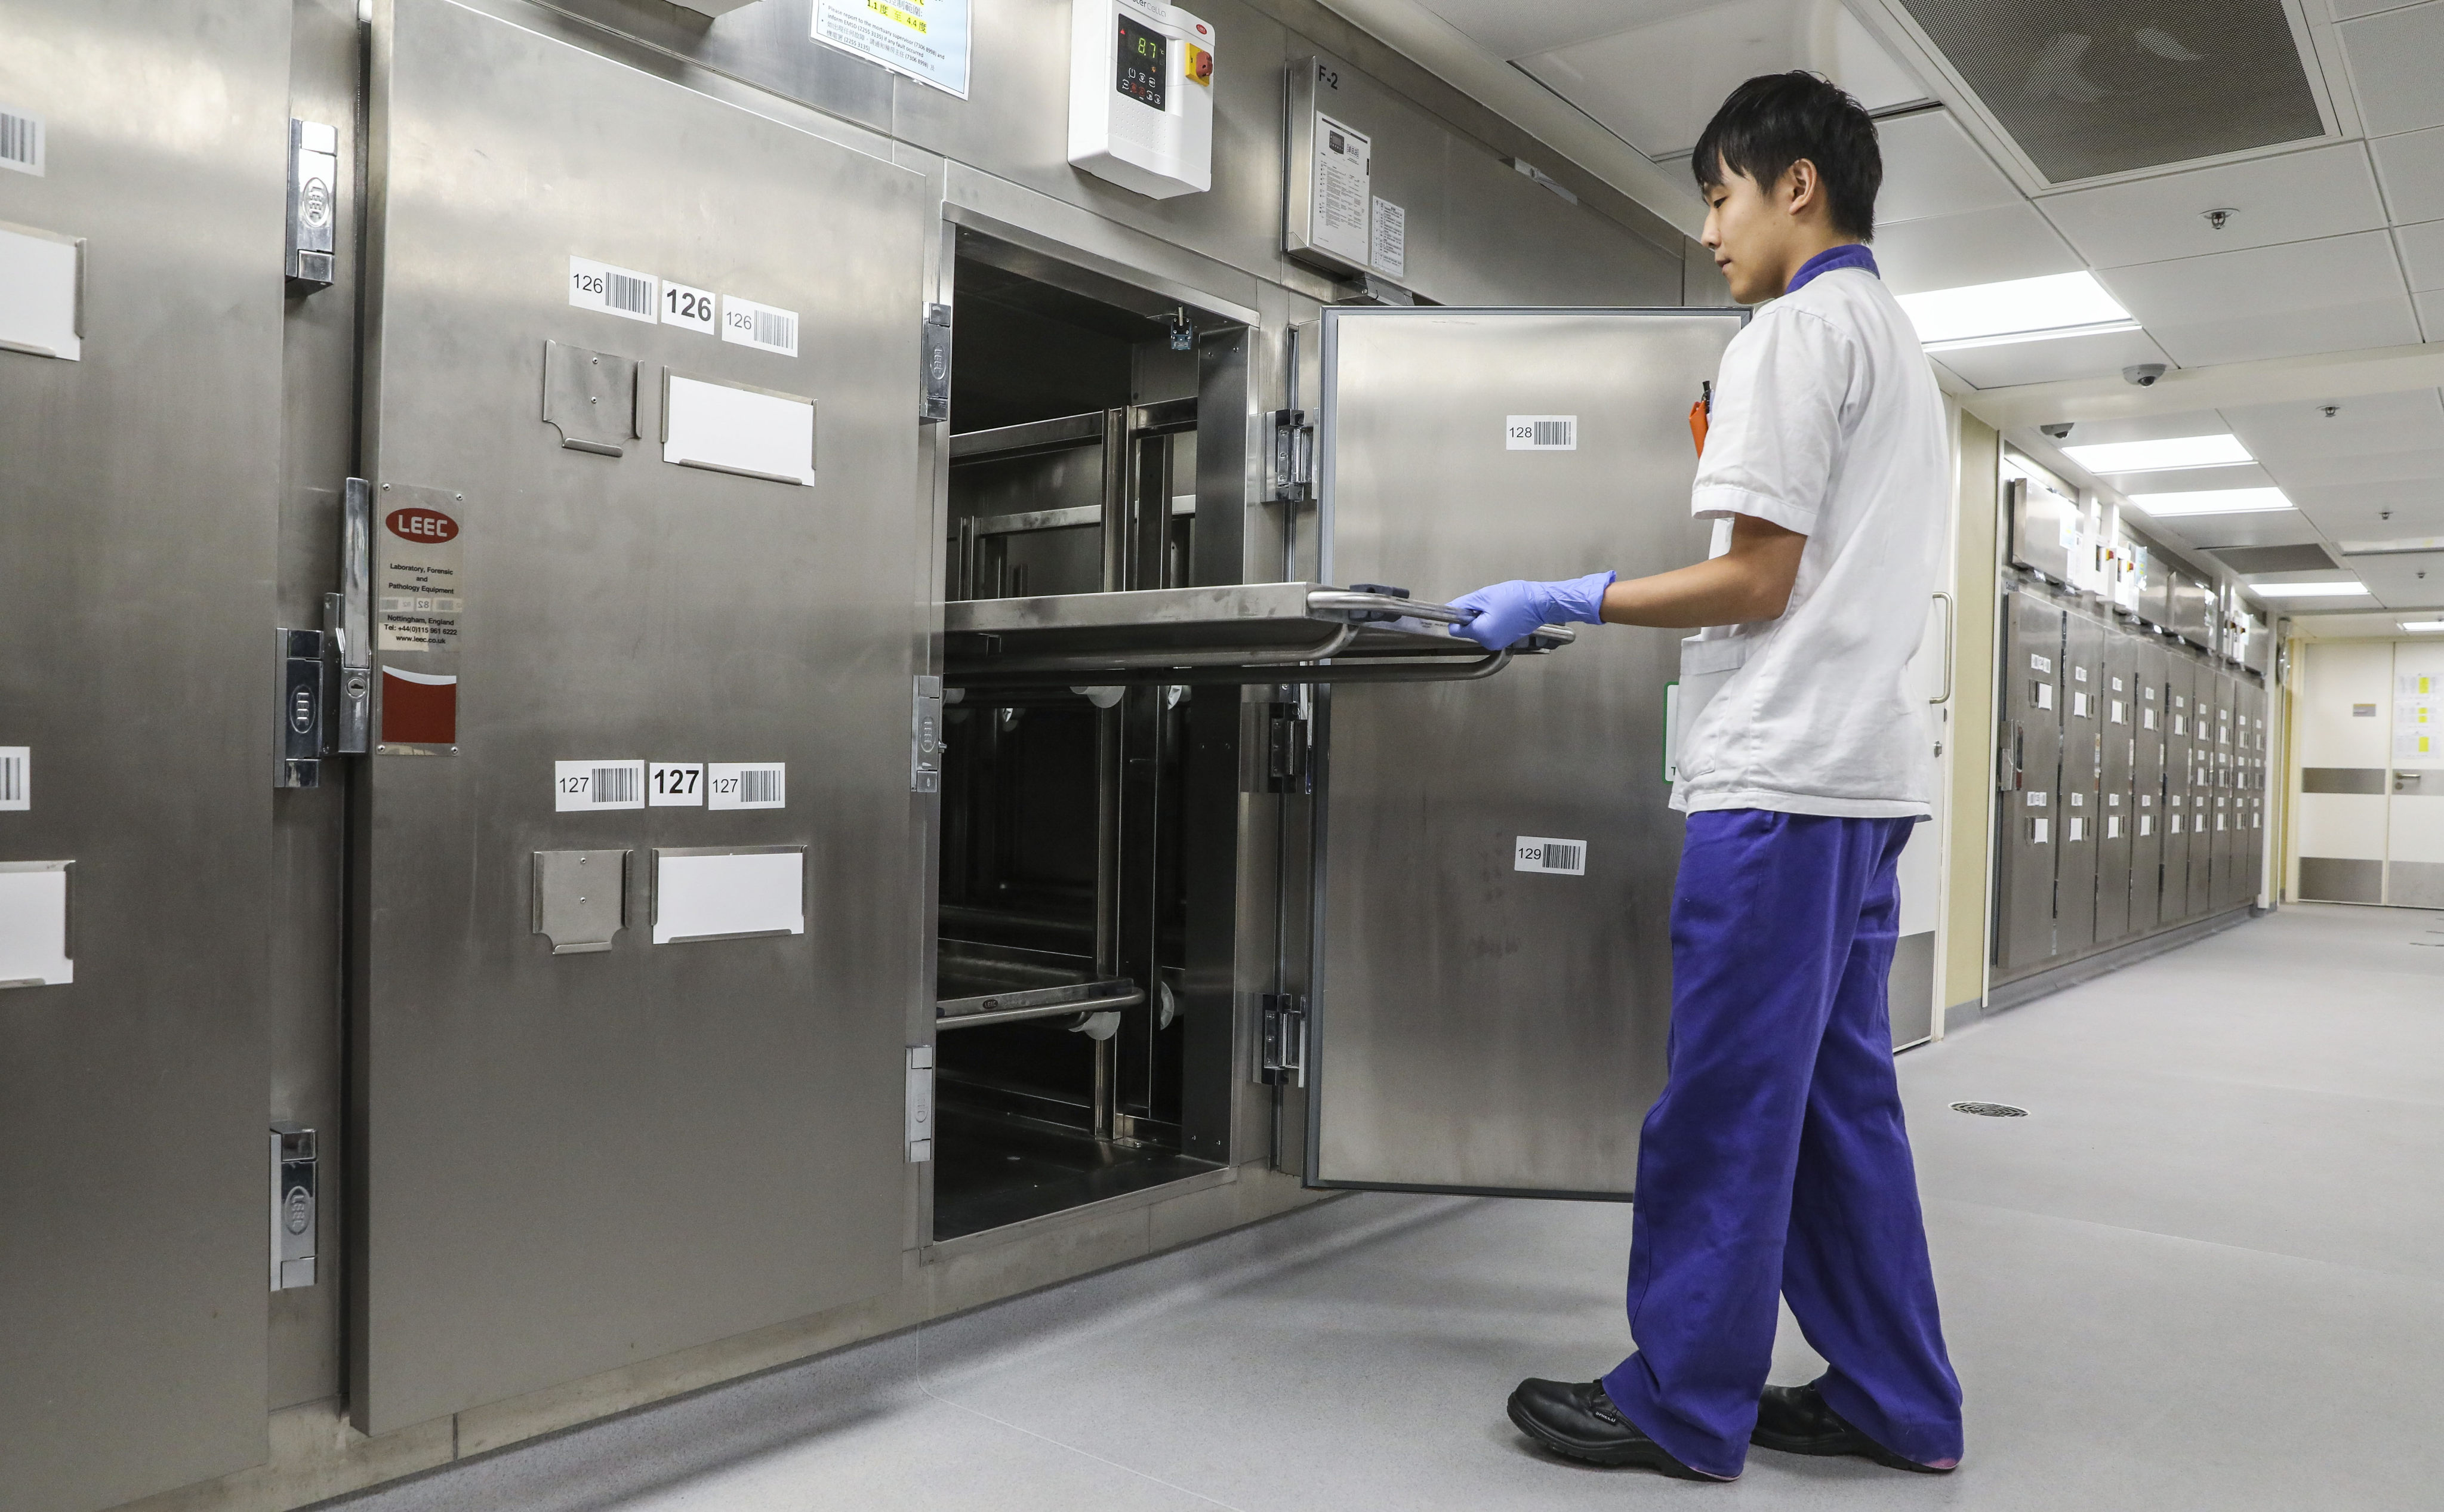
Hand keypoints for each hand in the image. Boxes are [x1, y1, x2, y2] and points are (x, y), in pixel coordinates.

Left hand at [1447, 570, 1614, 648]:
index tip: (1467, 607)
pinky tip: (1504, 612)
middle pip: (1469, 630)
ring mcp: (1498, 643)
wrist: (1542, 603)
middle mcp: (1489, 643)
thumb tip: (1451, 609)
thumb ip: (1464, 604)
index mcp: (1481, 633)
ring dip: (1484, 618)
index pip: (1455, 629)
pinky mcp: (1506, 640)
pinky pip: (1491, 631)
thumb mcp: (1484, 596)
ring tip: (1498, 607)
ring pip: (1480, 630)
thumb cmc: (1516, 598)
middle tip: (1488, 604)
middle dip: (1474, 617)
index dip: (1458, 617)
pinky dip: (1493, 622)